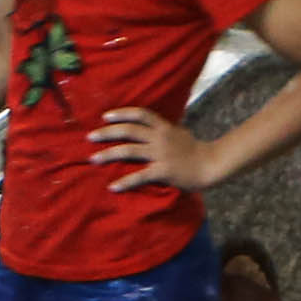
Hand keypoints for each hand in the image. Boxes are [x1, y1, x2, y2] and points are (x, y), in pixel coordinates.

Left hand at [94, 103, 220, 194]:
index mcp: (164, 127)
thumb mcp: (180, 133)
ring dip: (109, 154)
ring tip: (93, 159)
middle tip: (90, 136)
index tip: (105, 116)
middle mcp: (160, 138)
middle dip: (107, 132)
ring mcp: (161, 154)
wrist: (210, 164)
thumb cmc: (195, 150)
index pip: (140, 115)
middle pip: (129, 130)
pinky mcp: (163, 171)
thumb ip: (164, 129)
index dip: (121, 114)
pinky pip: (140, 176)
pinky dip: (125, 182)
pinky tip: (113, 187)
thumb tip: (152, 126)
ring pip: (129, 150)